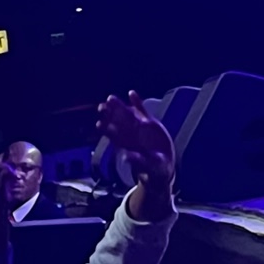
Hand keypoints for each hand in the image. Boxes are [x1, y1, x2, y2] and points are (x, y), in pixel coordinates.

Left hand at [97, 92, 174, 218]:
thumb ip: (137, 161)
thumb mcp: (148, 166)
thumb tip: (126, 158)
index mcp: (129, 146)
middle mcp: (132, 135)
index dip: (107, 131)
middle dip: (109, 115)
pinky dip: (137, 102)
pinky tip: (132, 93)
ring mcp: (140, 127)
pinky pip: (142, 110)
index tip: (99, 124)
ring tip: (110, 98)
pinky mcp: (150, 123)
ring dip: (119, 107)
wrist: (163, 165)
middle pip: (118, 123)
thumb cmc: (153, 169)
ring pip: (127, 115)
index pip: (116, 137)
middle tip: (101, 106)